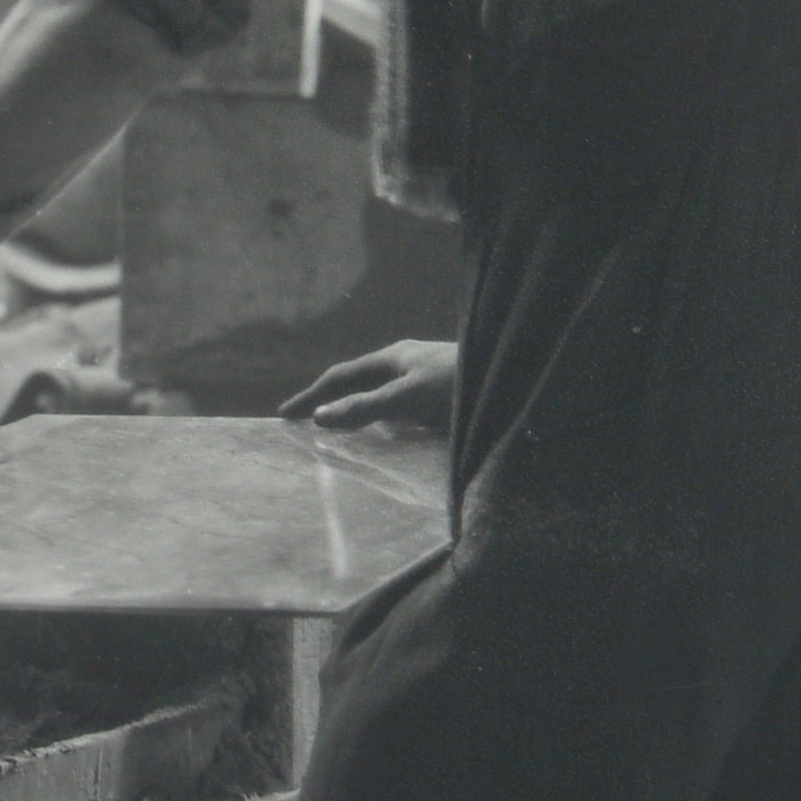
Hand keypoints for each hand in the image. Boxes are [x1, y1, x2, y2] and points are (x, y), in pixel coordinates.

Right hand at [281, 339, 457, 436]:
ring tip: (338, 436)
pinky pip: (403, 414)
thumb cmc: (463, 383)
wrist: (515, 382)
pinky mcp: (443, 403)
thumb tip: (321, 419)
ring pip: (381, 400)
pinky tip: (387, 442)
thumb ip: (367, 408)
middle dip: (330, 403)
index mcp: (394, 358)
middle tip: (304, 425)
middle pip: (358, 386)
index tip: (284, 416)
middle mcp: (407, 368)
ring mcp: (426, 384)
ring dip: (358, 415)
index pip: (341, 377)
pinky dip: (384, 427)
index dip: (312, 396)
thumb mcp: (410, 396)